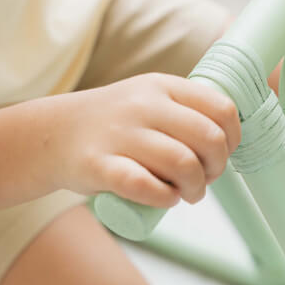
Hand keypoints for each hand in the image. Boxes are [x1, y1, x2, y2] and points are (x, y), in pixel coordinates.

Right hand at [56, 73, 240, 207]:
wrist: (52, 135)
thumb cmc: (114, 125)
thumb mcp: (149, 99)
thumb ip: (185, 111)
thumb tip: (230, 140)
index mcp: (162, 86)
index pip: (221, 109)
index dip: (232, 138)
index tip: (222, 154)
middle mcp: (143, 105)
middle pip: (209, 138)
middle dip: (217, 167)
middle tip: (206, 179)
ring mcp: (120, 134)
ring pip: (184, 163)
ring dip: (195, 187)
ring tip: (187, 194)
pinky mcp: (99, 165)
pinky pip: (145, 185)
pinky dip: (164, 197)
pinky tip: (165, 198)